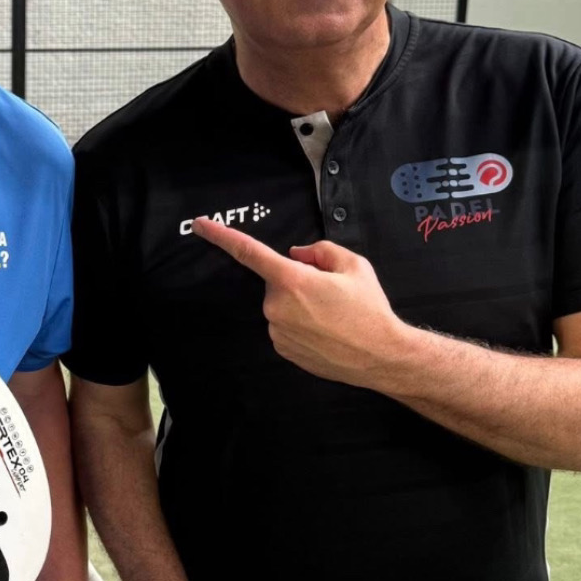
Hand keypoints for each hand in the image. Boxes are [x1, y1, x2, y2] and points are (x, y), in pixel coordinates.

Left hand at [193, 222, 413, 387]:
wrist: (381, 355)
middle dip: (298, 281)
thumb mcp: (353, 265)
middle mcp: (276, 306)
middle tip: (330, 293)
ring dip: (300, 305)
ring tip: (333, 316)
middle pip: (278, 281)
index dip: (221, 236)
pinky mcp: (282, 349)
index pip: (248, 252)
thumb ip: (319, 251)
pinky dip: (301, 324)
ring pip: (282, 305)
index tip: (200, 225)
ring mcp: (276, 331)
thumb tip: (296, 255)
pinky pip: (285, 326)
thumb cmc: (369, 309)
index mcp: (291, 280)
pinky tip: (326, 332)